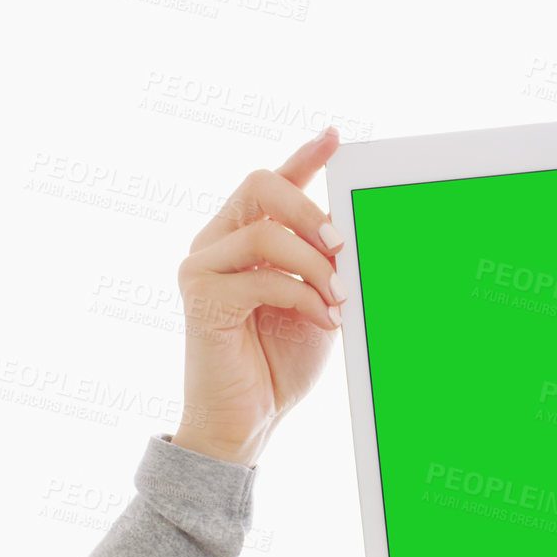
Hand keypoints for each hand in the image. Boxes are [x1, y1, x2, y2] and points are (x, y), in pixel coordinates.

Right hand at [171, 127, 348, 465]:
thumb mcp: (318, 303)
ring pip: (264, 231)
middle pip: (259, 183)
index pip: (274, 182)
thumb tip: (355, 235)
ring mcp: (203, 266)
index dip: (304, 156)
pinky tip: (323, 319)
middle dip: (309, 208)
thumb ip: (326, 267)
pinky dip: (302, 296)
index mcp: (247, 237)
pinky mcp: (201, 296)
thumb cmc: (280, 363)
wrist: (248, 420)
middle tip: (341, 244)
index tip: (335, 137)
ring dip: (313, 264)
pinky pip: (260, 277)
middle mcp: (218, 241)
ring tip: (339, 298)